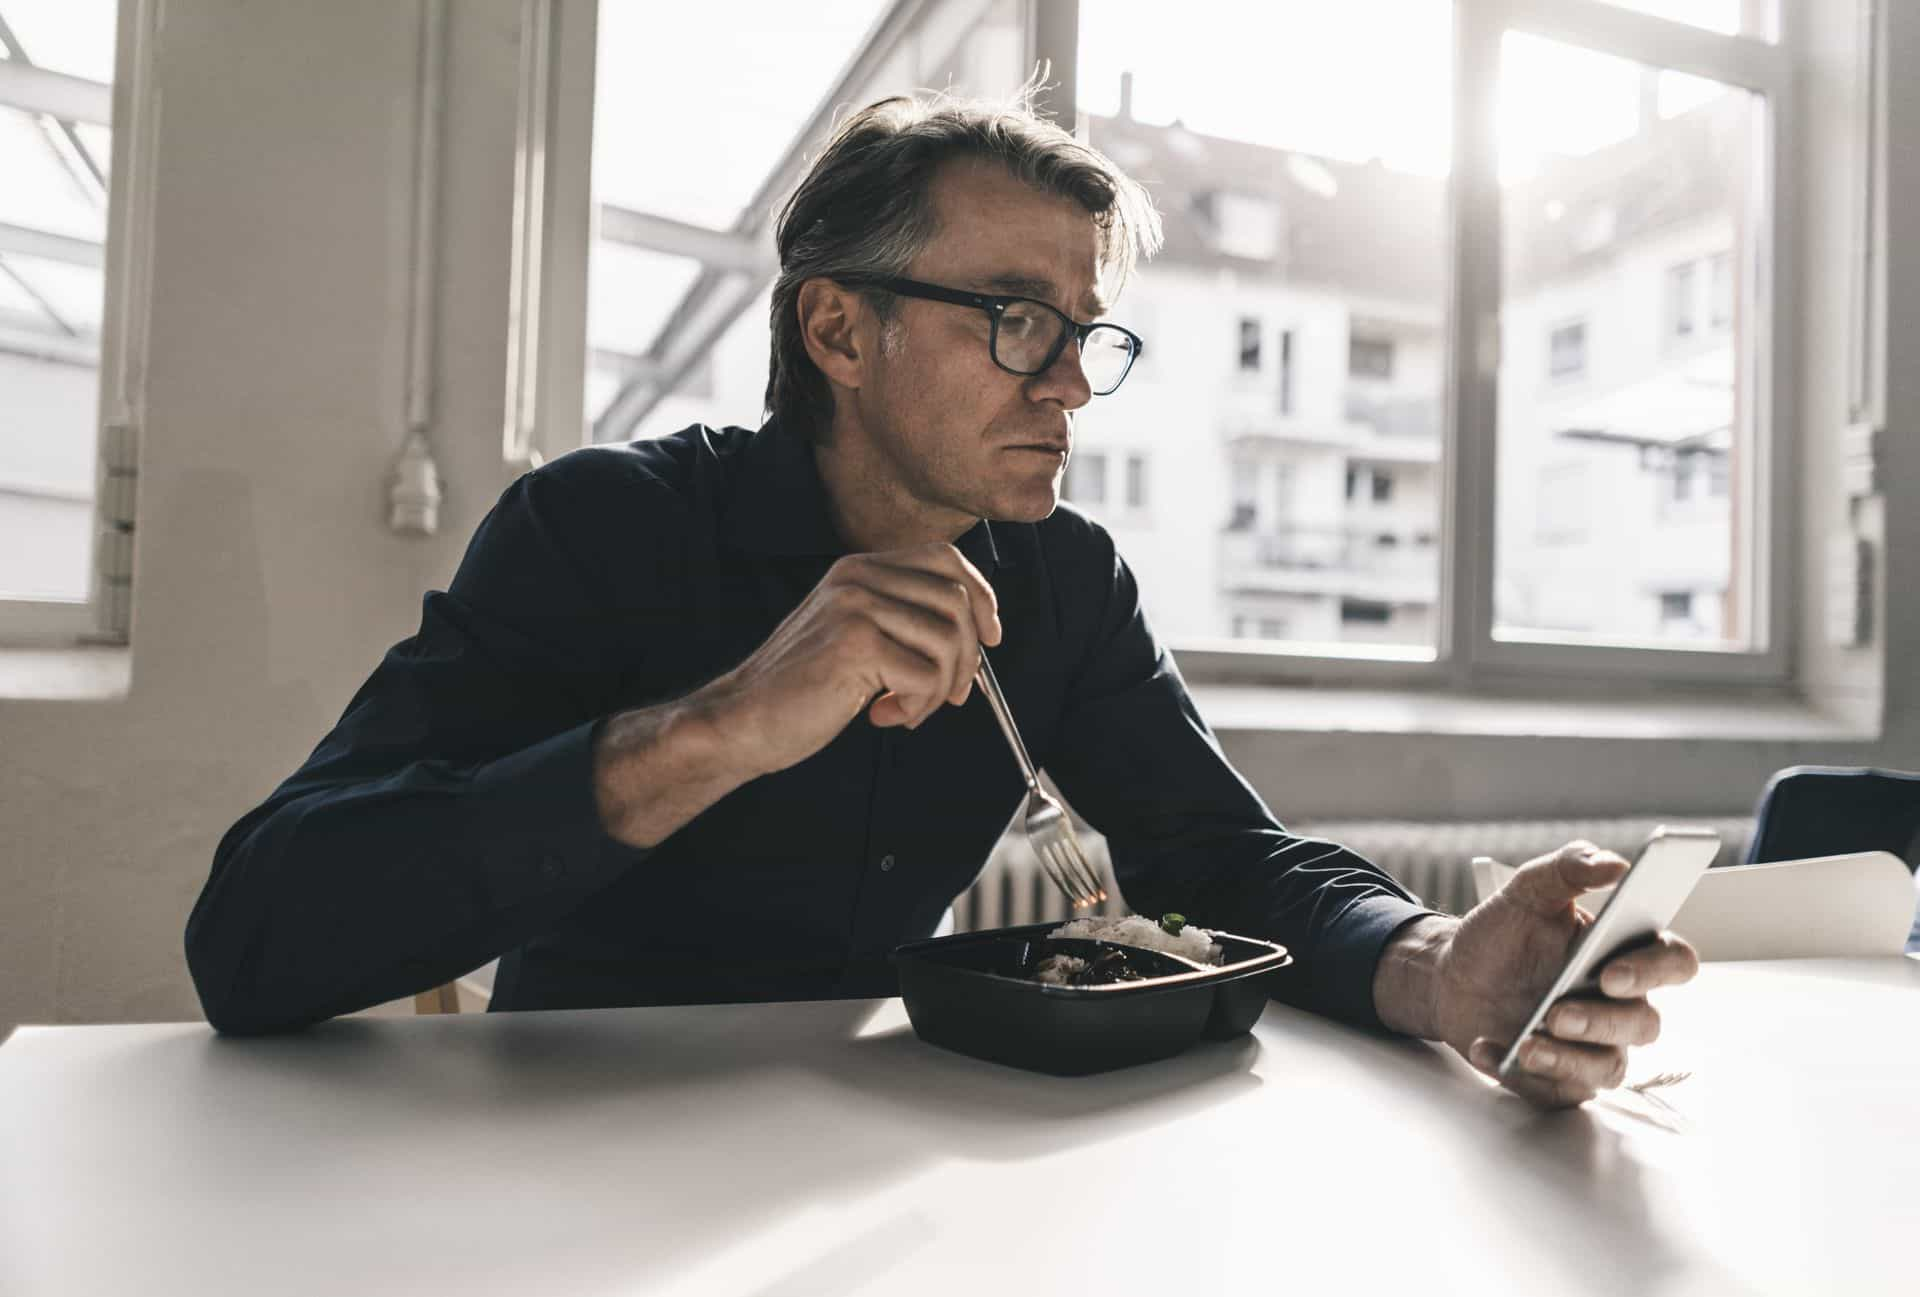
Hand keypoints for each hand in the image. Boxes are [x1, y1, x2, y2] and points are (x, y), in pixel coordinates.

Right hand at [701, 544, 1002, 778]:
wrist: (743, 720)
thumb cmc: (802, 689)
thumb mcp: (855, 638)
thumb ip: (903, 623)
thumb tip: (978, 638)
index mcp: (858, 569)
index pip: (944, 559)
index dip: (980, 596)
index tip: (990, 638)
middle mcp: (857, 578)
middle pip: (956, 602)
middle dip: (967, 658)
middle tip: (949, 695)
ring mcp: (856, 606)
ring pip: (948, 641)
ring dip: (940, 689)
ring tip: (907, 708)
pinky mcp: (856, 643)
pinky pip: (926, 677)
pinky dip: (918, 706)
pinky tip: (885, 715)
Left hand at [1424, 841, 1699, 1107]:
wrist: (1451, 975)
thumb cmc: (1503, 934)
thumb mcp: (1528, 891)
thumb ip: (1569, 868)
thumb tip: (1615, 863)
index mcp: (1624, 954)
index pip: (1674, 963)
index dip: (1655, 972)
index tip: (1612, 972)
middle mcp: (1619, 1005)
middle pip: (1643, 1025)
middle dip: (1601, 1022)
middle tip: (1557, 1012)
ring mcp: (1593, 1046)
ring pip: (1608, 1068)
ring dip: (1568, 1060)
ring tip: (1526, 1043)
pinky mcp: (1561, 1080)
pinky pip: (1556, 1091)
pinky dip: (1520, 1074)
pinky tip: (1486, 1049)